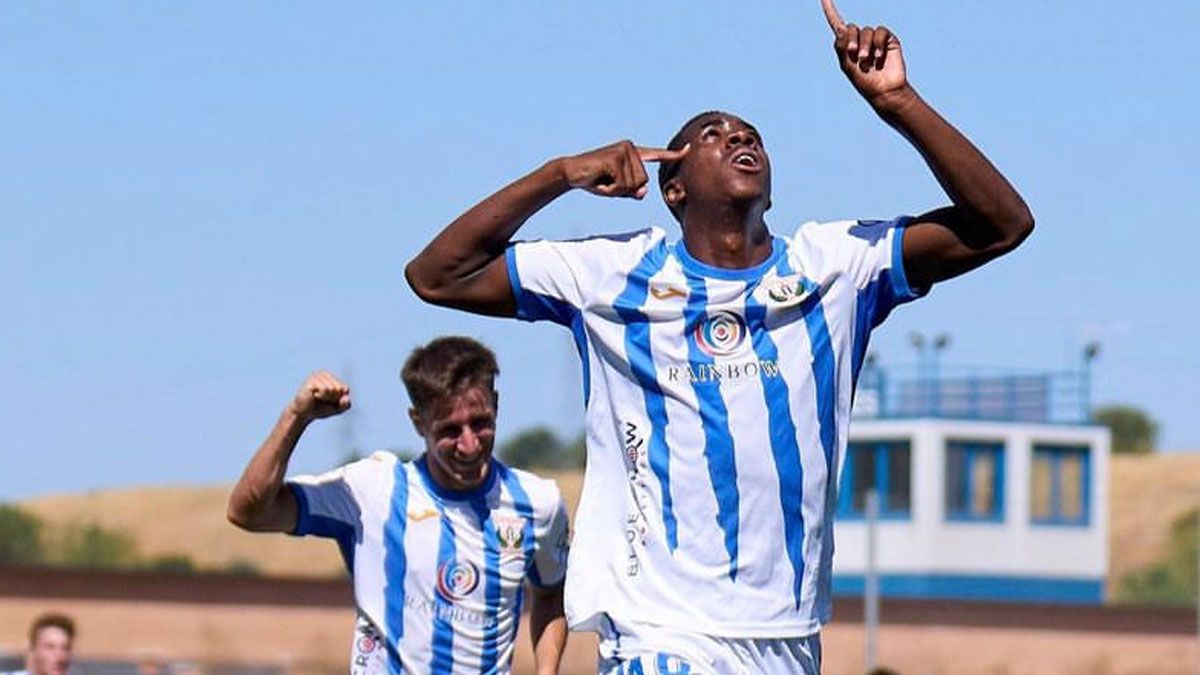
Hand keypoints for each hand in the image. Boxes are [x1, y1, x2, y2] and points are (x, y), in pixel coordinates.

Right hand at [289, 371, 350, 421]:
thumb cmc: (320, 409)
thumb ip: (346, 405)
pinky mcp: (311, 380)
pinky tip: (313, 396)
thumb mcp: (337, 409)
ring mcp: (317, 376)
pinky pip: (324, 389)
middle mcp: (325, 374)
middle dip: (332, 399)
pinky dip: (320, 396)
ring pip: (332, 389)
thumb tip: (346, 398)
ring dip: (326, 398)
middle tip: (322, 400)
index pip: (345, 389)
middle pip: (339, 388)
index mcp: (332, 378)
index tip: (330, 401)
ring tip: (318, 398)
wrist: (304, 414)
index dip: (339, 399)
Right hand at [557, 141, 689, 198]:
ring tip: (602, 179)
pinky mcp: (615, 157)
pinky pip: (622, 184)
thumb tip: (642, 191)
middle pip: (643, 181)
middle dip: (625, 189)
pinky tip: (599, 179)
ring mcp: (623, 151)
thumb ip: (633, 190)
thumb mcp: (618, 189)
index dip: (672, 156)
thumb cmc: (596, 180)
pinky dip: (610, 189)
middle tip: (607, 182)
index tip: (688, 150)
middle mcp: (631, 148)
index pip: (656, 155)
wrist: (571, 173)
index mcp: (633, 153)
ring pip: (633, 184)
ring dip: (616, 189)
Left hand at [821, 0, 909, 109]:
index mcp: (846, 45)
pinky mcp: (888, 39)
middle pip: (851, 28)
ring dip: (865, 45)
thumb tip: (841, 28)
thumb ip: (841, 46)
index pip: (837, 23)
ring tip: (867, 60)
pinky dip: (878, 43)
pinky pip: (880, 31)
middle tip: (853, 54)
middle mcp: (860, 39)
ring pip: (866, 30)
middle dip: (851, 40)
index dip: (830, 10)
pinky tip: (878, 56)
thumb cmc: (863, 81)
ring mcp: (874, 39)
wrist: (883, 90)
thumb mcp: (846, 65)